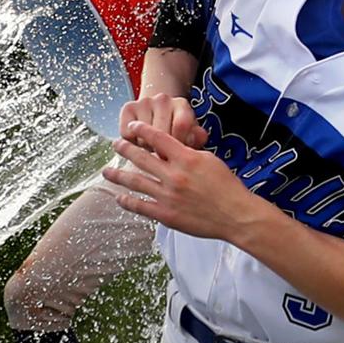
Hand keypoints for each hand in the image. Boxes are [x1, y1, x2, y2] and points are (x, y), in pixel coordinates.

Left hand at [102, 122, 267, 241]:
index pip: (158, 138)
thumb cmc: (227, 187)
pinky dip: (128, 201)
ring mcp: (167, 196)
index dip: (142, 130)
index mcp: (185, 158)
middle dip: (125, 149)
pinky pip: (141, 206)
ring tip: (107, 171)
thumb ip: (187, 153)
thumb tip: (172, 146)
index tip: (132, 127)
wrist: (236, 215)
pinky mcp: (166, 215)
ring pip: (135, 182)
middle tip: (115, 145)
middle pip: (141, 158)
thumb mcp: (209, 160)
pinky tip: (119, 197)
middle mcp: (173, 175)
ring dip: (118, 175)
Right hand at [119, 93, 207, 148]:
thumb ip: (197, 137)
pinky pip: (127, 133)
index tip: (176, 153)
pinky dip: (132, 142)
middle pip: (160, 133)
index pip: (181, 125)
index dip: (178, 143)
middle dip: (161, 150)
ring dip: (146, 147)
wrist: (157, 109)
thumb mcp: (190, 131)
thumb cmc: (176, 126)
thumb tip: (198, 138)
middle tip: (162, 153)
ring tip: (151, 146)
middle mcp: (163, 99)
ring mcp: (145, 102)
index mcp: (182, 105)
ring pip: (143, 135)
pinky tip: (139, 141)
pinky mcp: (128, 107)